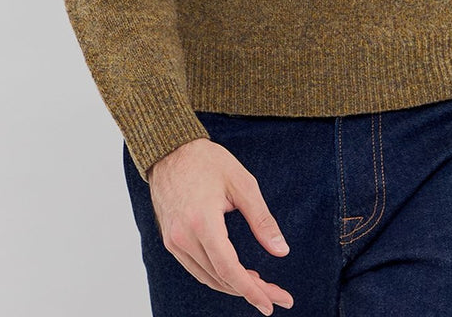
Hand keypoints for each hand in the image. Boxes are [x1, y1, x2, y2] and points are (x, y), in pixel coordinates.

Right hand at [147, 137, 294, 313]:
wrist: (170, 150)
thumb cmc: (207, 161)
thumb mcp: (242, 183)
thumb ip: (262, 219)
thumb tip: (281, 250)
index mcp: (202, 222)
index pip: (228, 269)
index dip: (251, 290)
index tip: (272, 303)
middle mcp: (183, 237)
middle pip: (220, 278)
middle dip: (250, 291)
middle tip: (276, 297)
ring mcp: (174, 241)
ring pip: (207, 277)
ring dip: (234, 286)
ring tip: (261, 286)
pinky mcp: (170, 240)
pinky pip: (196, 268)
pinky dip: (217, 276)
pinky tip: (235, 273)